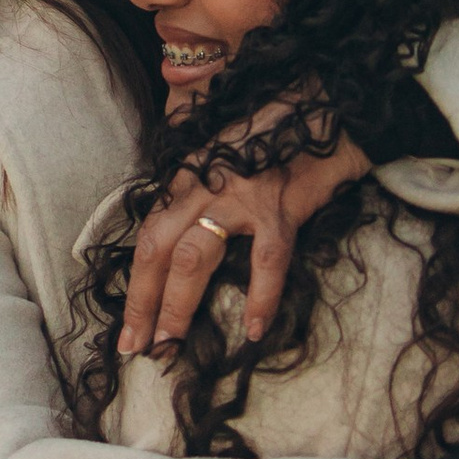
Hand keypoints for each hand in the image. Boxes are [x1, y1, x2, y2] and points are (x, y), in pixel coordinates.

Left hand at [121, 122, 371, 359]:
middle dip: (142, 302)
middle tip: (136, 345)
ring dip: (178, 304)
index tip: (129, 323)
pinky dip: (260, 299)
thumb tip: (182, 235)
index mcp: (189, 174)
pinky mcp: (281, 209)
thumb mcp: (226, 154)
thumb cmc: (278, 137)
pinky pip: (266, 262)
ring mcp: (241, 197)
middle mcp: (205, 184)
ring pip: (194, 257)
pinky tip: (255, 330)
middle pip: (158, 249)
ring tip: (171, 342)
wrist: (330, 113)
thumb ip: (200, 186)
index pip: (149, 233)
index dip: (135, 282)